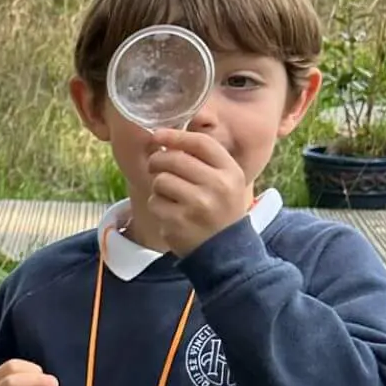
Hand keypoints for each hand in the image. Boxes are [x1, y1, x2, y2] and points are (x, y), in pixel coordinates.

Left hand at [145, 128, 250, 255]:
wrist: (226, 250)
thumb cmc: (220, 209)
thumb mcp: (226, 181)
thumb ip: (203, 160)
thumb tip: (167, 139)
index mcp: (230, 172)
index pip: (200, 144)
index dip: (175, 136)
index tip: (157, 135)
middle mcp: (217, 186)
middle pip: (173, 160)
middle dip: (157, 161)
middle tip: (155, 166)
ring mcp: (198, 205)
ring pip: (160, 180)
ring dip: (159, 187)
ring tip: (170, 196)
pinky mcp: (179, 222)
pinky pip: (155, 202)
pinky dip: (157, 206)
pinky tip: (170, 213)